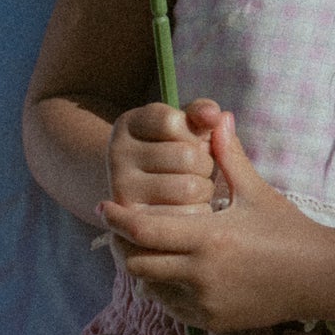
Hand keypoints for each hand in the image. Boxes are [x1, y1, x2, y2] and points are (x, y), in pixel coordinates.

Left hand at [101, 112, 326, 331]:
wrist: (319, 277)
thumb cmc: (288, 231)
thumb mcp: (257, 192)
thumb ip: (229, 157)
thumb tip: (218, 117)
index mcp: (209, 238)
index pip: (144, 231)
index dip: (118, 219)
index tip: (105, 206)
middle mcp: (201, 274)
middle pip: (136, 263)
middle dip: (124, 246)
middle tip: (123, 229)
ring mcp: (205, 302)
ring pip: (149, 287)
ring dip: (143, 268)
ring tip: (148, 248)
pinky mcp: (211, 321)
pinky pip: (170, 305)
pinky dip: (164, 288)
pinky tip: (174, 270)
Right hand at [107, 98, 222, 209]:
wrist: (143, 193)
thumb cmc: (175, 152)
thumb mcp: (185, 126)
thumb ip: (202, 112)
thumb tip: (216, 115)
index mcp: (130, 124)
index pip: (173, 122)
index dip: (195, 133)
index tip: (190, 139)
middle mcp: (117, 154)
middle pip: (188, 157)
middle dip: (205, 164)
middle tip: (195, 169)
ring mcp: (122, 189)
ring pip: (190, 188)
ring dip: (205, 190)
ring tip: (192, 188)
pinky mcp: (136, 221)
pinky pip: (187, 216)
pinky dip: (198, 212)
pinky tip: (186, 208)